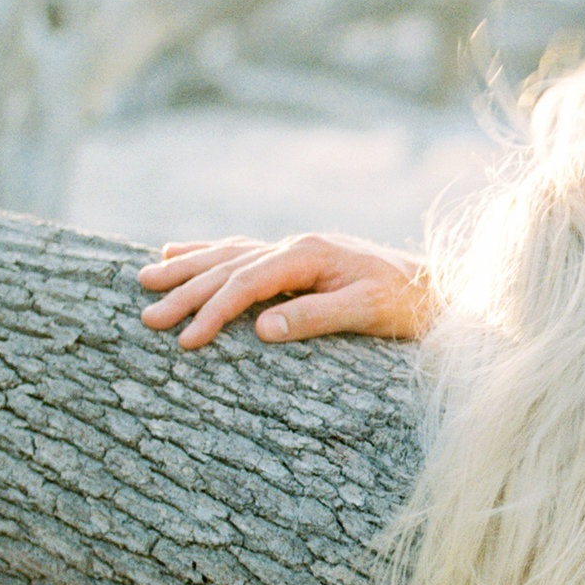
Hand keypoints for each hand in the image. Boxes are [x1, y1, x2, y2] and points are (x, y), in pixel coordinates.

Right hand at [137, 234, 429, 349]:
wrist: (438, 287)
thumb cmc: (407, 303)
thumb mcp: (367, 312)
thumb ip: (314, 318)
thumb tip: (260, 329)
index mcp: (308, 254)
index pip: (246, 281)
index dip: (213, 310)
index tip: (187, 339)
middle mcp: (296, 245)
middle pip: (228, 265)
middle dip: (185, 290)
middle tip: (147, 316)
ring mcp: (296, 249)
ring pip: (229, 254)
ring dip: (187, 267)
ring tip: (146, 276)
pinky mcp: (299, 259)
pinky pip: (243, 253)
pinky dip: (209, 254)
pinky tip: (182, 252)